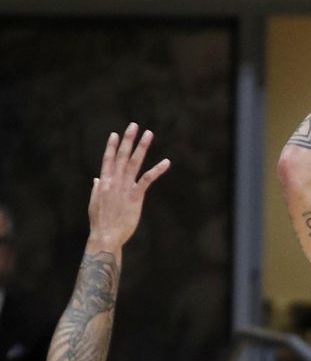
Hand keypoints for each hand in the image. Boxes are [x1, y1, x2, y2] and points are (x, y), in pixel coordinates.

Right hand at [87, 123, 169, 251]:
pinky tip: (166, 162)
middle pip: (122, 156)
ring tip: (148, 134)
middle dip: (128, 140)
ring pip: (134, 163)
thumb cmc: (100, 222)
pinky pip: (147, 179)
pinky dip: (157, 169)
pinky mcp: (135, 196)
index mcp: (103, 183)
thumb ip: (96, 189)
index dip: (112, 147)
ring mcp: (124, 188)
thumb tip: (97, 178)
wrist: (105, 236)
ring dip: (142, 147)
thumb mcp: (94, 203)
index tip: (115, 134)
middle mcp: (113, 182)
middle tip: (134, 125)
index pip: (108, 160)